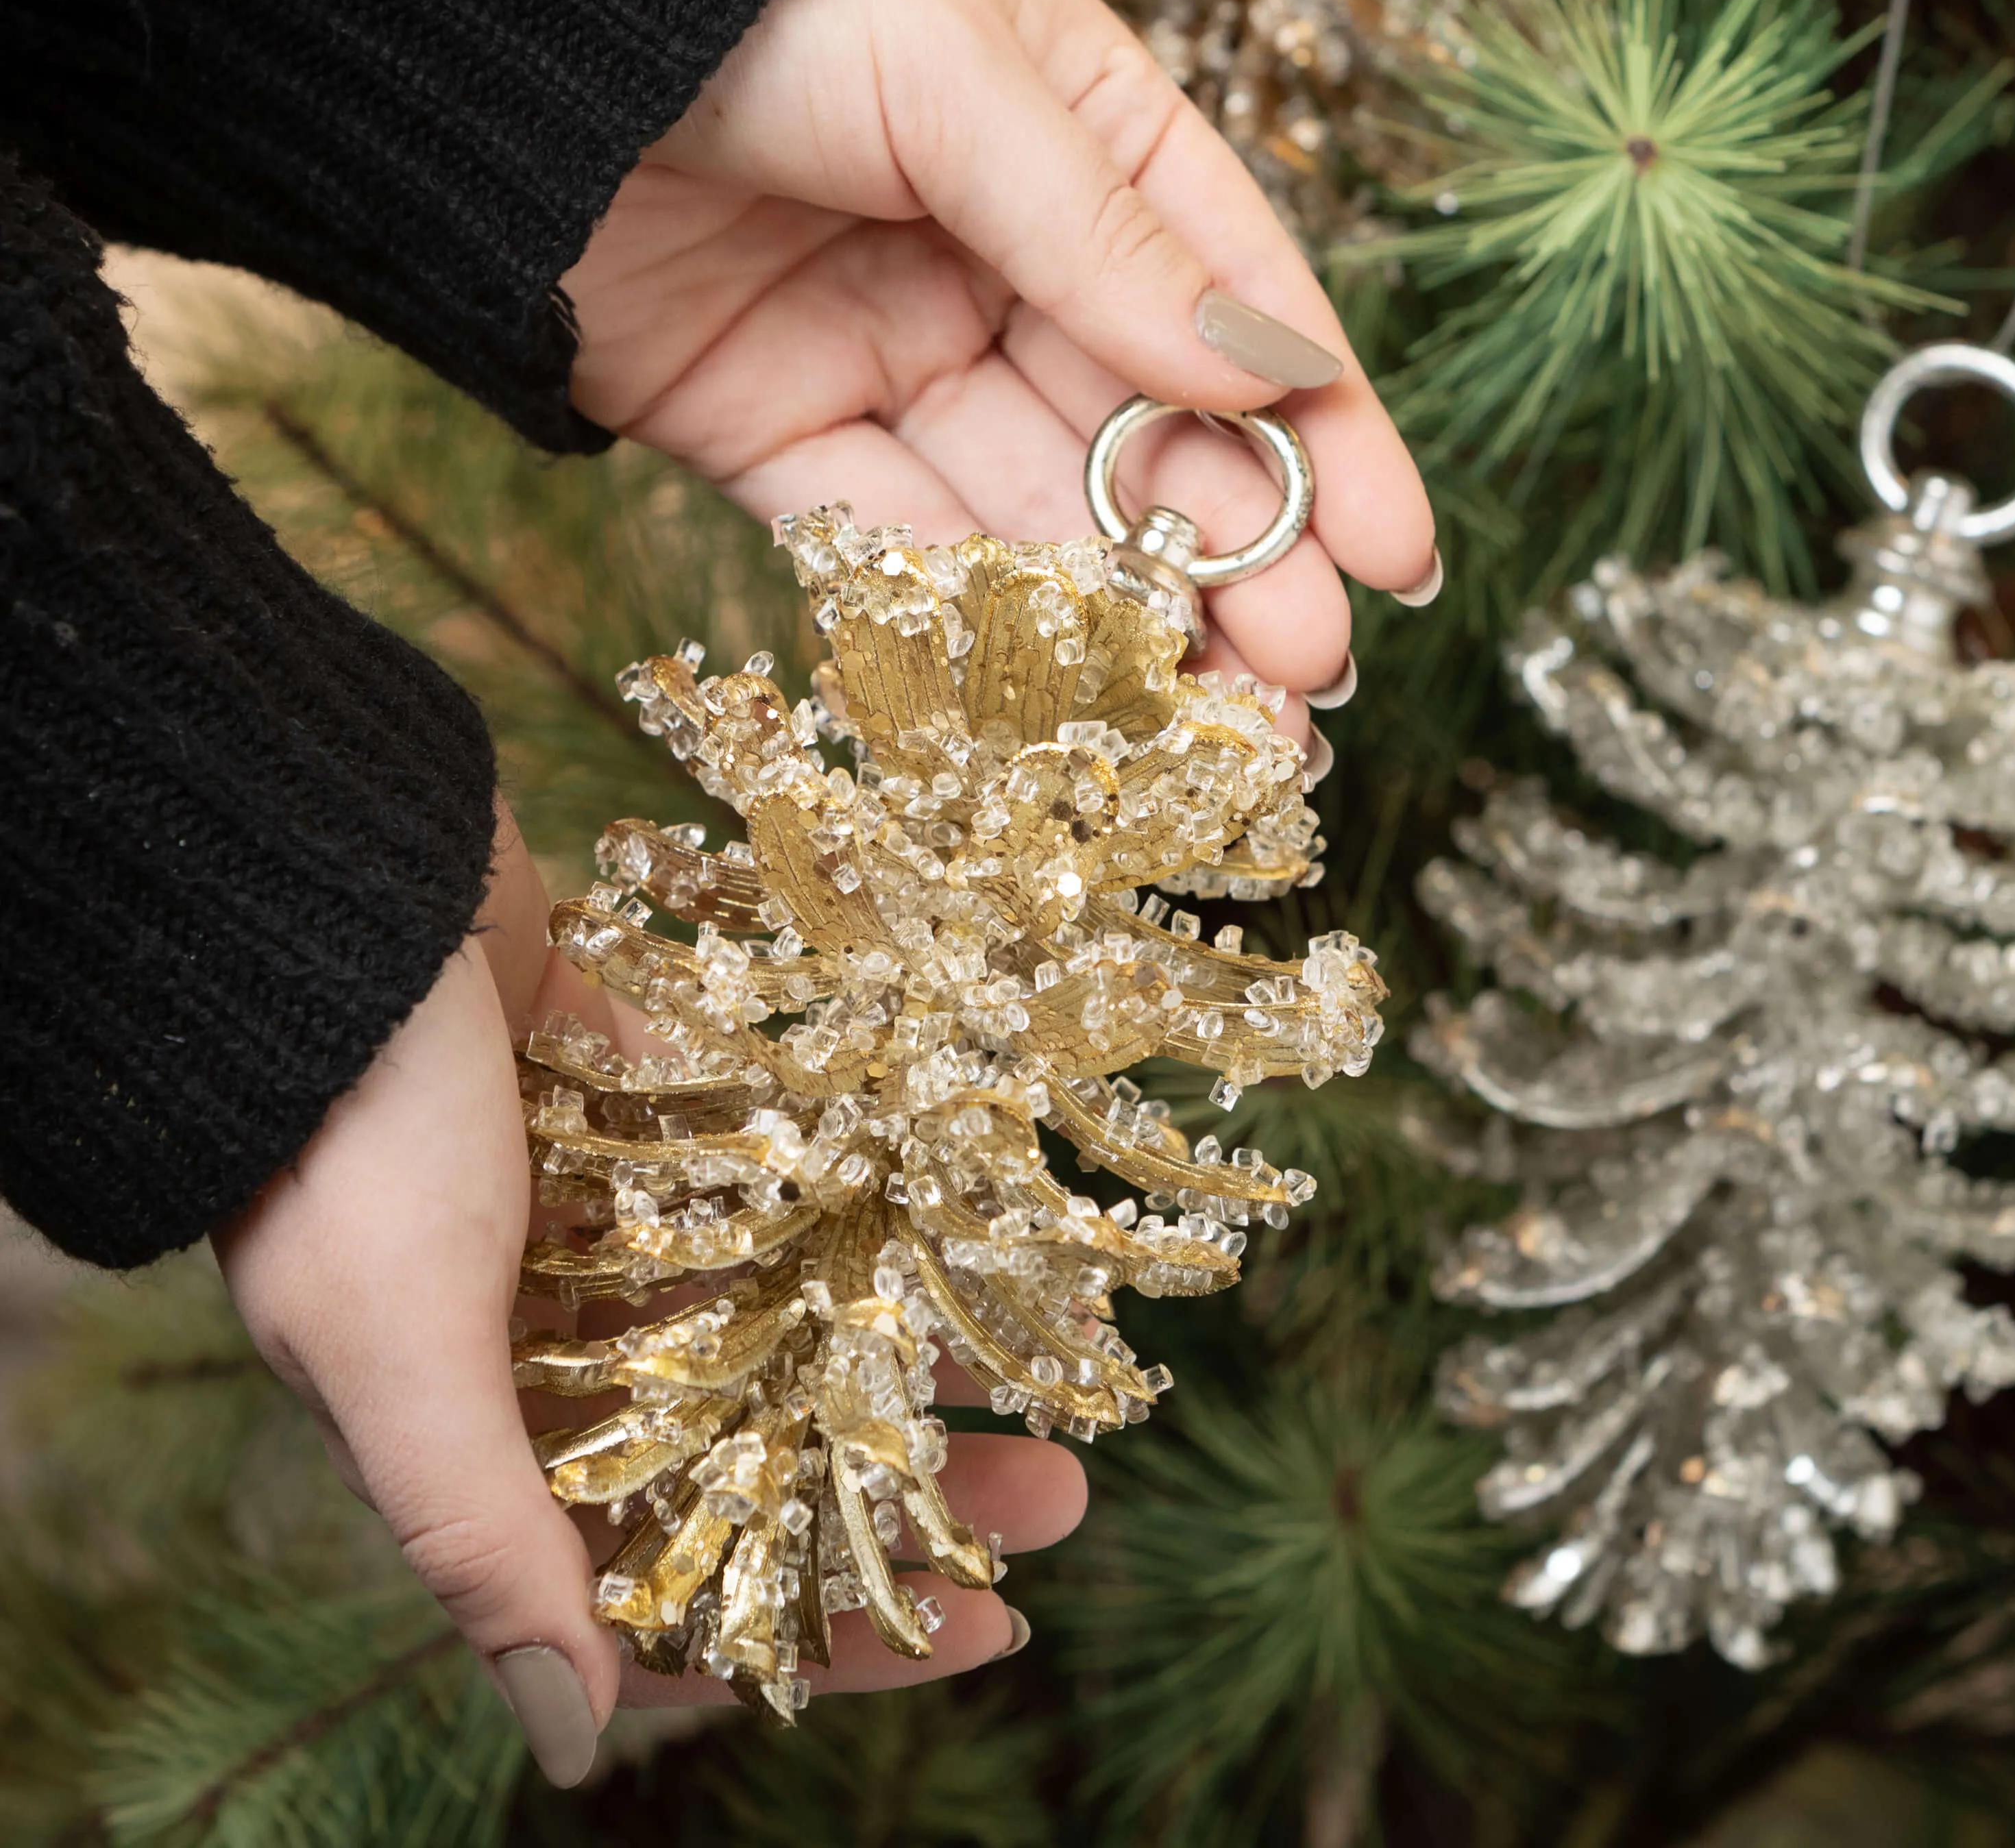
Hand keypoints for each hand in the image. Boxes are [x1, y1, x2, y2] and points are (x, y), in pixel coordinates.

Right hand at [215, 809, 1086, 1785]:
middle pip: (758, 1453)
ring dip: (909, 1350)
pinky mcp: (659, 1106)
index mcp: (479, 1429)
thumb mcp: (390, 1341)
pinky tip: (974, 1229)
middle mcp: (552, 1338)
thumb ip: (480, 1535)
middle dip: (904, 1487)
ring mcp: (614, 1219)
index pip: (668, 1579)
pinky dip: (871, 1216)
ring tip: (1045, 1364)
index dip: (820, 1622)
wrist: (341, 888)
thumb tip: (570, 1745)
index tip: (973, 1630)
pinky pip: (790, 1190)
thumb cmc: (349, 1121)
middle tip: (1054, 1501)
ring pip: (791, 1323)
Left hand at [564, 0, 1439, 723]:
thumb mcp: (961, 78)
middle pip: (1155, 437)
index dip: (1330, 435)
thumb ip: (1104, 236)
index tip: (1401, 553)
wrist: (489, 17)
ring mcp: (900, 354)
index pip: (1239, 305)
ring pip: (1044, 516)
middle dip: (1240, 560)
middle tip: (1307, 681)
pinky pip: (900, 544)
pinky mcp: (784, 434)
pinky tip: (1063, 697)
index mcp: (1090, 140)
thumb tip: (1264, 377)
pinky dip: (978, 621)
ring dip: (1130, 623)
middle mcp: (1010, 262)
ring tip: (1218, 735)